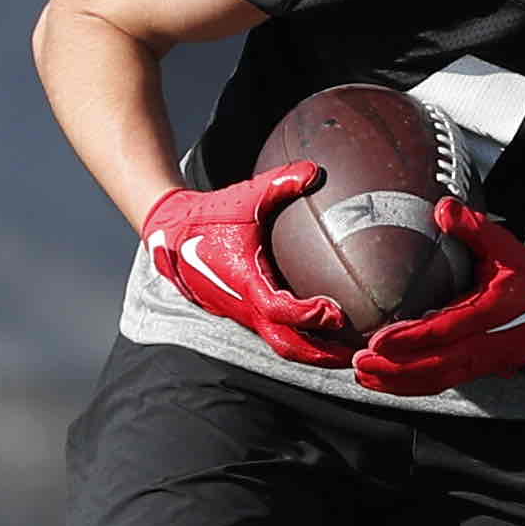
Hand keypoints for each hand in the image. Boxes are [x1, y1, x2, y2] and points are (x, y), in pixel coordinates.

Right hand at [143, 162, 348, 364]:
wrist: (170, 233)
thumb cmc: (209, 216)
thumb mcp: (245, 196)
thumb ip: (280, 182)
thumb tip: (315, 170)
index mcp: (244, 280)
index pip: (280, 310)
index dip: (310, 315)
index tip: (337, 312)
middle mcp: (243, 305)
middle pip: (286, 344)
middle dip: (321, 354)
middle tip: (354, 355)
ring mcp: (241, 313)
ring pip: (280, 343)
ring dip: (312, 350)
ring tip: (347, 352)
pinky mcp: (241, 312)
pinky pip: (272, 332)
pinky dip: (297, 338)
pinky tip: (321, 334)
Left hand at [350, 202, 524, 394]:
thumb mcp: (506, 247)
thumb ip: (475, 228)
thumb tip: (443, 208)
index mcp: (498, 309)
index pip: (450, 328)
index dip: (415, 337)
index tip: (381, 339)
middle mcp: (491, 341)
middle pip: (439, 363)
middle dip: (398, 367)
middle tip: (362, 363)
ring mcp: (485, 360)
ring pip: (439, 378)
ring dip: (400, 381)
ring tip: (365, 375)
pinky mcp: (477, 369)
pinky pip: (442, 382)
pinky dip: (412, 385)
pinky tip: (385, 381)